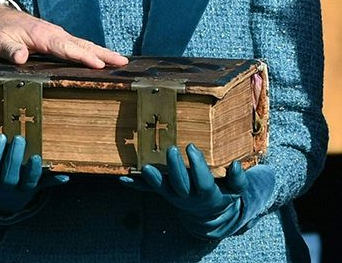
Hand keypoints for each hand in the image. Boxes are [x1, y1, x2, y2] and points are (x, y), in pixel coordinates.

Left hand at [0, 4, 127, 67]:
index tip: (100, 64)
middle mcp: (54, 34)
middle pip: (82, 45)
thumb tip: (20, 57)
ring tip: (122, 61)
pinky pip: (78, 46)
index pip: (66, 48)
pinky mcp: (56, 39)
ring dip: (102, 52)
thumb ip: (9, 49)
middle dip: (103, 53)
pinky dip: (92, 51)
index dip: (83, 57)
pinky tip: (102, 59)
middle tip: (123, 62)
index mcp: (42, 36)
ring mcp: (57, 36)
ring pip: (83, 44)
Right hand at [0, 134, 67, 218]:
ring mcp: (19, 192)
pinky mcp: (32, 192)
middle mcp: (3, 190)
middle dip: (14, 157)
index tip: (0, 137)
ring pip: (27, 184)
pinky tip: (64, 176)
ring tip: (36, 156)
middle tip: (19, 138)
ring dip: (32, 171)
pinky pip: (43, 188)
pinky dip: (53, 182)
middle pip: (9, 175)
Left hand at [118, 143, 264, 238]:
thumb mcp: (236, 191)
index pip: (203, 182)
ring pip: (162, 188)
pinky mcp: (162, 191)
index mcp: (208, 196)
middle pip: (180, 185)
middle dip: (175, 167)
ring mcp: (173, 195)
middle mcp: (188, 197)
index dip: (197, 166)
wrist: (209, 214)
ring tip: (145, 167)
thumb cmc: (224, 194)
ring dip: (153, 179)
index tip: (192, 147)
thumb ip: (237, 180)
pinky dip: (136, 184)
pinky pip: (148, 189)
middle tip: (171, 148)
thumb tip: (235, 165)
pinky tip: (123, 179)